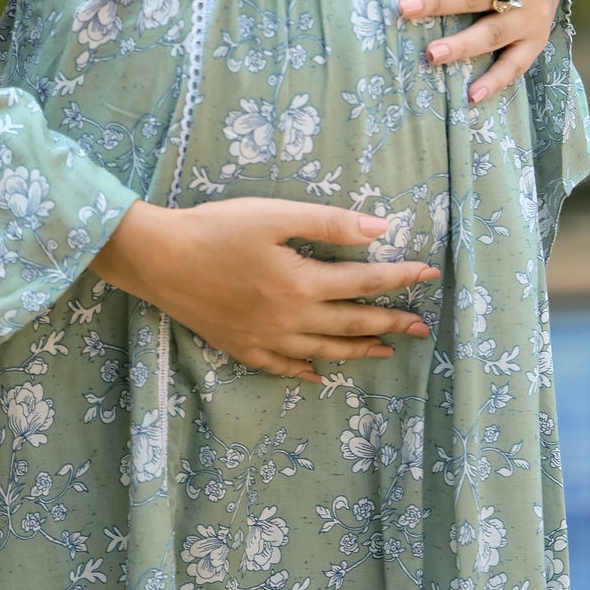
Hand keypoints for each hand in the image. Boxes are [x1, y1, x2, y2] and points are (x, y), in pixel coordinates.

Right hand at [90, 196, 439, 381]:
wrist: (160, 259)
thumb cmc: (218, 228)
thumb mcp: (275, 215)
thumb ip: (329, 224)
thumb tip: (381, 230)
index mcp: (302, 283)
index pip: (364, 283)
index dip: (400, 278)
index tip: (429, 275)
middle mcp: (291, 319)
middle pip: (352, 323)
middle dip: (391, 323)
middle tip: (421, 328)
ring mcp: (267, 340)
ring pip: (324, 350)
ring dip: (359, 350)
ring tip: (385, 351)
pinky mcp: (242, 348)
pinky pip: (284, 367)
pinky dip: (306, 371)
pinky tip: (319, 374)